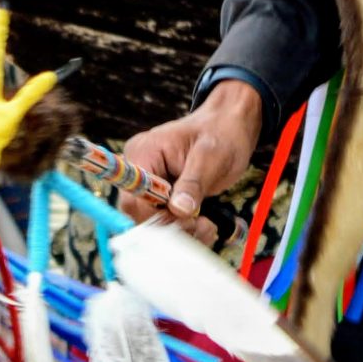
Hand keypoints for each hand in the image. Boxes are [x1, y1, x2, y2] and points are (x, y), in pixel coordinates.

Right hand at [122, 78, 262, 246]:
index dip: (155, 217)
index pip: (133, 197)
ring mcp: (149, 185)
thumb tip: (179, 210)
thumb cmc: (221, 135)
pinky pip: (164, 223)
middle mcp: (140, 171)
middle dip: (172, 227)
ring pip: (152, 224)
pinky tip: (204, 225)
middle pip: (139, 215)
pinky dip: (184, 231)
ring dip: (181, 232)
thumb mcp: (210, 157)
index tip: (187, 221)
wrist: (229, 129)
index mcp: (143, 154)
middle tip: (203, 225)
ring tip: (208, 226)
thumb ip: (193, 184)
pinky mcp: (161, 197)